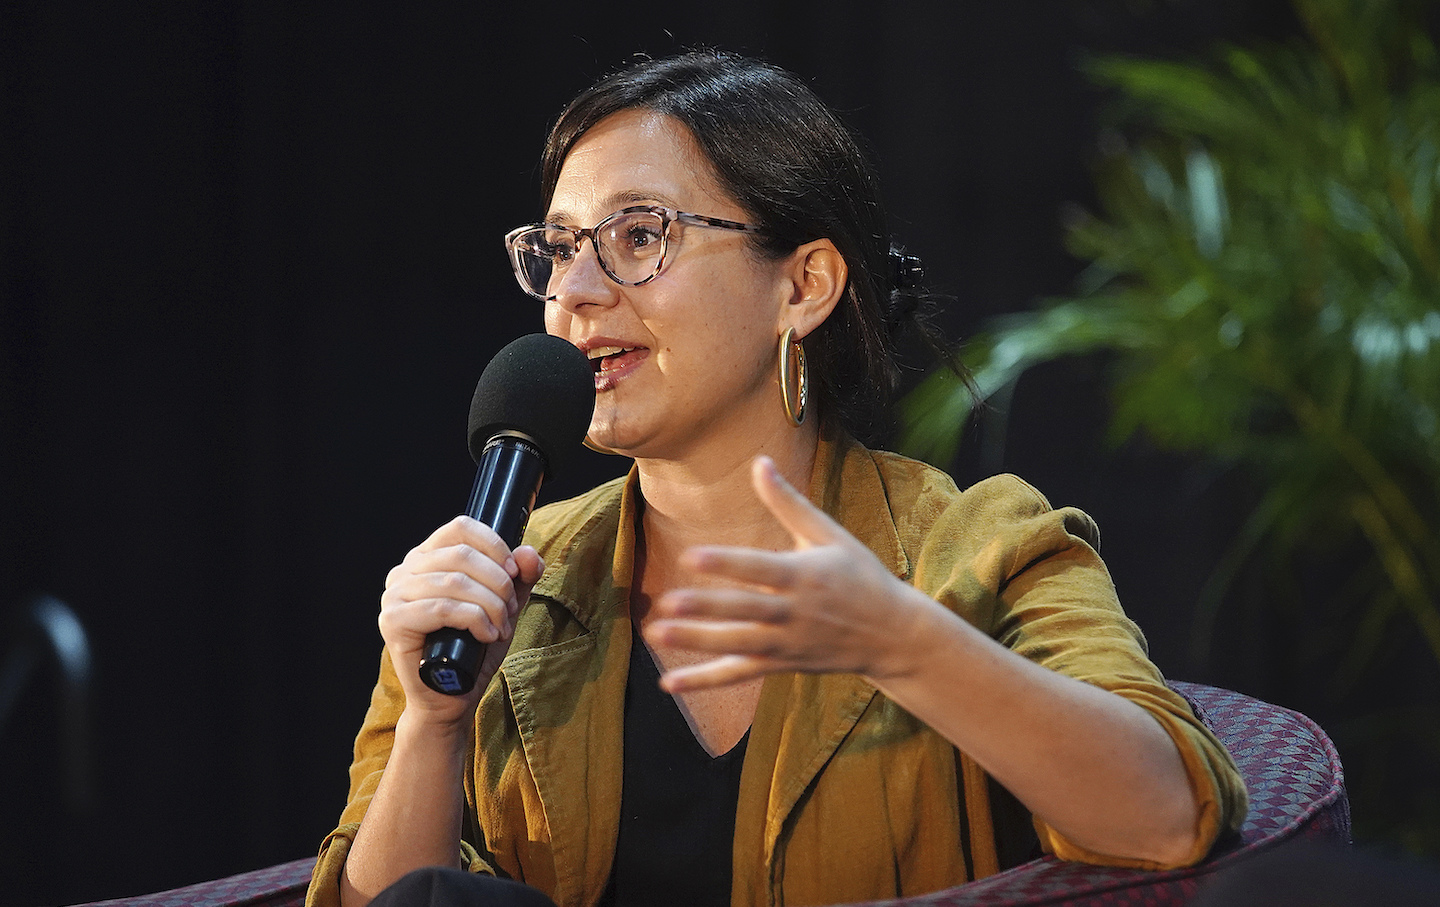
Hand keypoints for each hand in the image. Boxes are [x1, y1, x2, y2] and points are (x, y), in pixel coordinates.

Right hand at [378, 515, 544, 723]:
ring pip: (455, 581)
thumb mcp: (504, 607)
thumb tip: (528, 552)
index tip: (514, 573)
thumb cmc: (473, 650)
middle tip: (510, 610)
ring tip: (500, 627)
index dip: (494, 546)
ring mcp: (394, 595)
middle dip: (498, 583)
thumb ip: (519, 578)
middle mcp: (405, 571)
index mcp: (427, 558)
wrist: (452, 698)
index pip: (460, 527)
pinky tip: (486, 635)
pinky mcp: (393, 622)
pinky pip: (443, 608)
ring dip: (491, 605)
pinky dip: (475, 620)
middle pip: (462, 555)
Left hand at [645, 456, 934, 691]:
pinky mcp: (781, 664)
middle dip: (706, 610)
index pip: (760, 570)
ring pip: (736, 645)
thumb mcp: (830, 535)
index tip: (691, 557)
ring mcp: (787, 643)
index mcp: (806, 576)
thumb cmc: (861, 575)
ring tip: (656, 632)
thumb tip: (760, 461)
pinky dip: (704, 679)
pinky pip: (738, 674)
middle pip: (745, 612)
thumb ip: (789, 502)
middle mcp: (795, 613)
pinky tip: (668, 682)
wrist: (894, 635)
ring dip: (696, 642)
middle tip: (667, 603)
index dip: (726, 564)